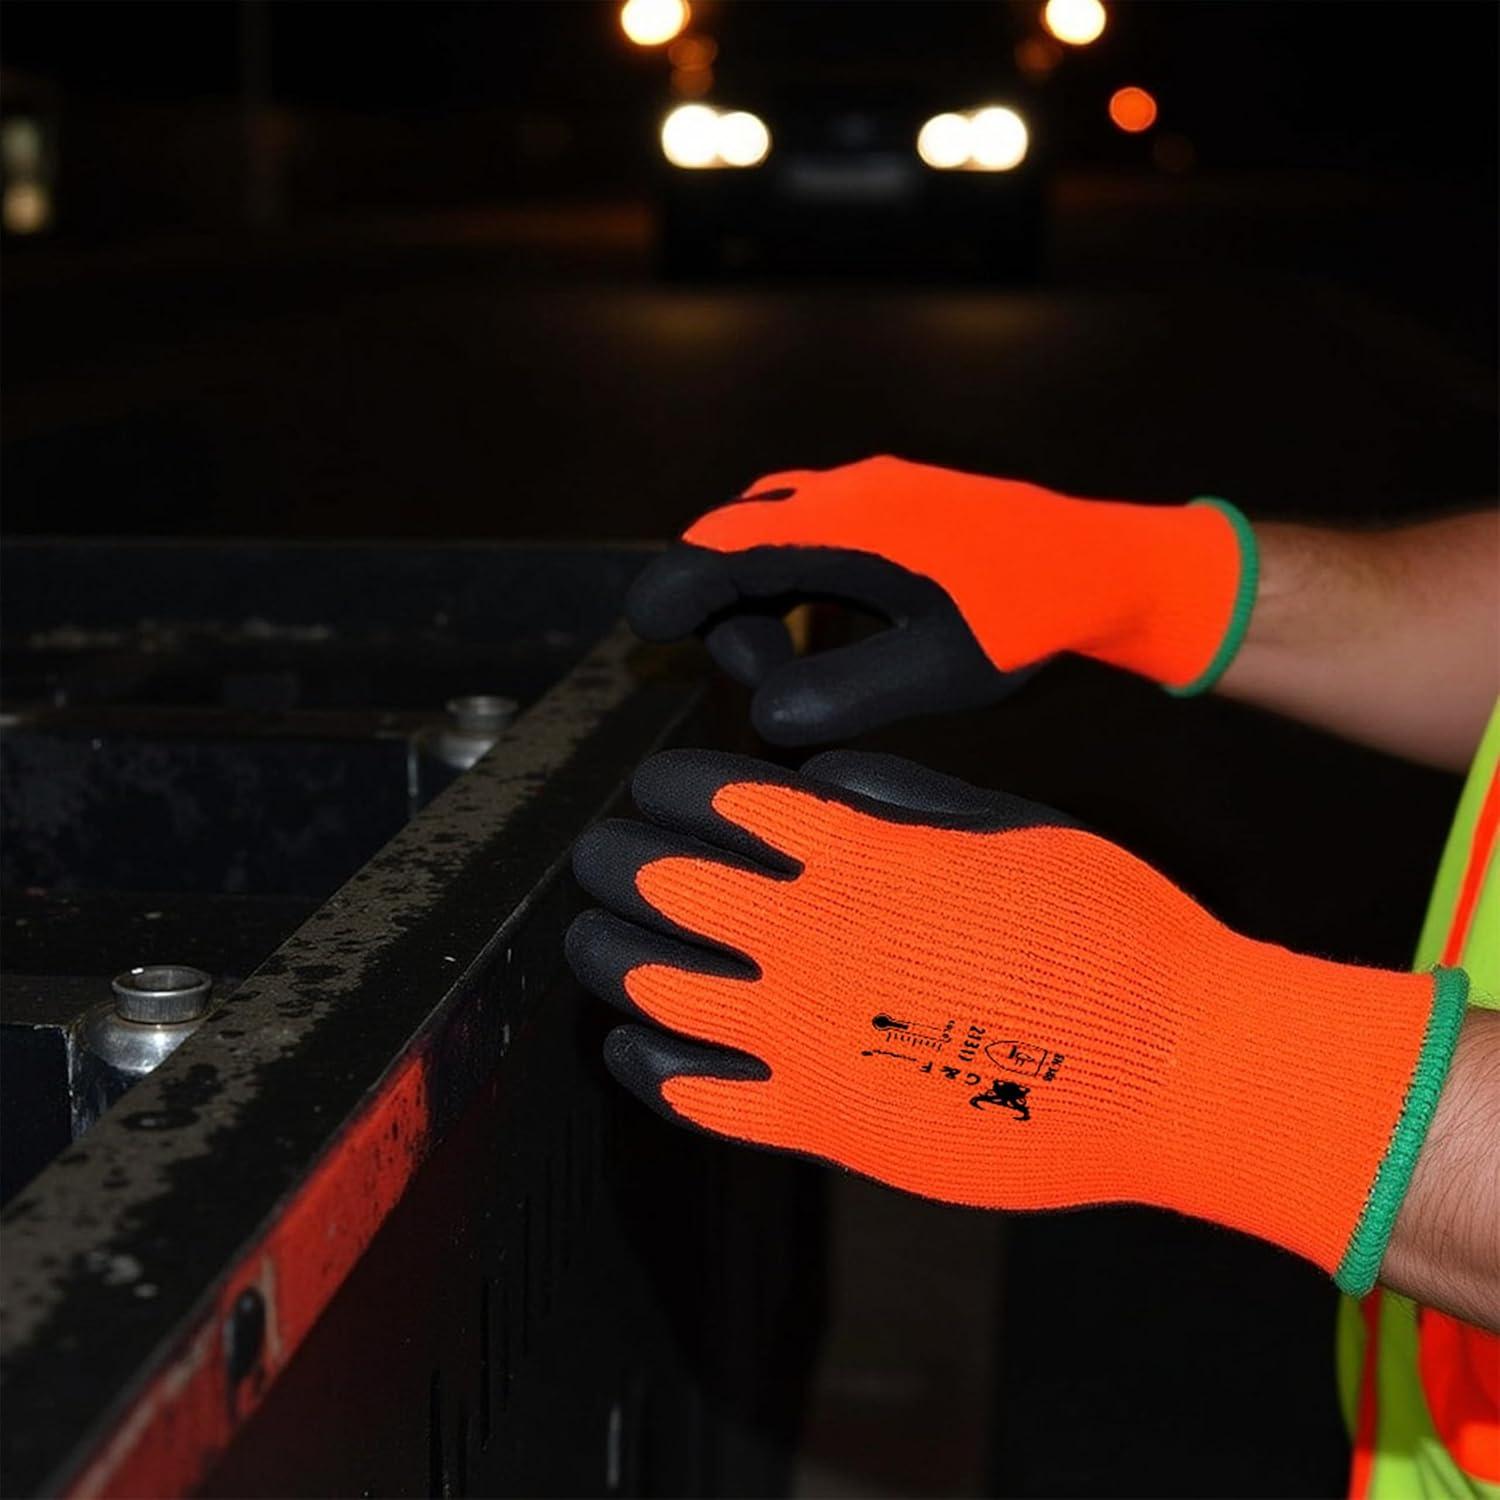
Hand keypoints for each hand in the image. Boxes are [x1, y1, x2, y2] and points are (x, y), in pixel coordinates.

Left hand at [567, 748, 1465, 1293]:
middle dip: (614, 860)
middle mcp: (813, 937)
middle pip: (664, 885)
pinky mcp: (824, 1122)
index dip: (670, 786)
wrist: (1174, 1069)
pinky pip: (702, 1094)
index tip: (653, 788)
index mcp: (858, 852)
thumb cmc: (1115, 935)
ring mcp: (807, 1036)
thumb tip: (821, 774)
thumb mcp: (1015, 826)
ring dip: (608, 955)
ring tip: (589, 941)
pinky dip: (651, 1063)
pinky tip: (633, 1047)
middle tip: (597, 854)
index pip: (719, 800)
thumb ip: (904, 797)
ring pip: (657, 985)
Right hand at [627, 455, 1257, 742]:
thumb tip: (764, 717)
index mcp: (847, 528)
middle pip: (734, 535)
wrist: (1106, 564)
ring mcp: (867, 489)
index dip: (675, 591)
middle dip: (722, 607)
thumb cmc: (1027, 618)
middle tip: (761, 676)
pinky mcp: (887, 502)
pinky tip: (822, 626)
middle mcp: (846, 492)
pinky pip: (806, 527)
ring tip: (791, 659)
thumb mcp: (938, 670)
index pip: (723, 548)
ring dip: (757, 592)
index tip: (651, 632)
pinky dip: (790, 577)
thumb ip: (844, 693)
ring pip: (768, 528)